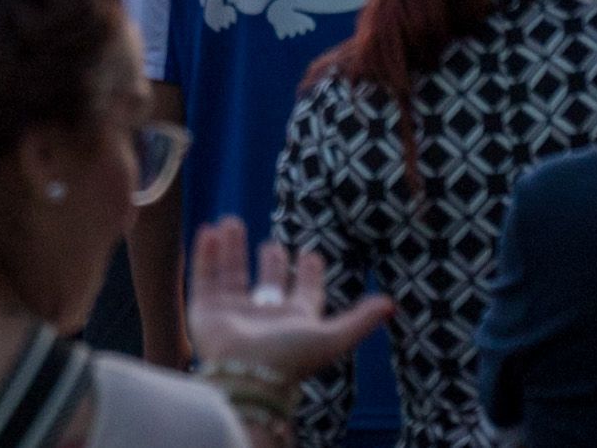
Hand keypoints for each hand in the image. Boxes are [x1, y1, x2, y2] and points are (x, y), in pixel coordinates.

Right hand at [185, 219, 391, 383]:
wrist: (246, 375)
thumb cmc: (290, 357)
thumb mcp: (331, 337)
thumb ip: (360, 320)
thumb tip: (391, 303)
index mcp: (294, 321)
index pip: (303, 292)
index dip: (308, 274)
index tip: (311, 254)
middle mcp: (264, 316)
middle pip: (267, 284)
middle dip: (270, 261)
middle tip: (273, 242)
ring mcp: (233, 313)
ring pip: (232, 274)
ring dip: (232, 248)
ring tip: (232, 221)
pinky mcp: (205, 310)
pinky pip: (204, 276)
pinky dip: (205, 254)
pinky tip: (210, 230)